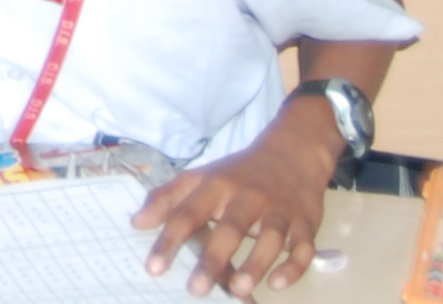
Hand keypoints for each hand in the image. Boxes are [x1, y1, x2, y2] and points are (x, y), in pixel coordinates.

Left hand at [131, 111, 338, 295]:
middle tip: (196, 290)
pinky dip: (294, 267)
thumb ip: (168, 199)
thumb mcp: (201, 178)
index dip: (170, 240)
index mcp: (217, 185)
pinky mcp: (306, 224)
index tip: (154, 268)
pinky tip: (277, 284)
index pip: (189, 213)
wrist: (294, 152)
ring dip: (256, 264)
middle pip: (231, 228)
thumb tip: (137, 223)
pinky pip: (304, 247)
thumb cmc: (239, 173)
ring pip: (271, 238)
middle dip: (214, 259)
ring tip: (238, 289)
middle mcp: (249, 197)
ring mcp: (280, 210)